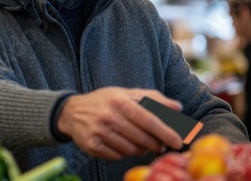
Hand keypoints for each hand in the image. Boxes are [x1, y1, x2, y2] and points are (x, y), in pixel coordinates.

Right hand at [57, 87, 183, 159]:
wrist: (72, 111)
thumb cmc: (106, 101)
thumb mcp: (127, 94)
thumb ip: (153, 98)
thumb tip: (178, 107)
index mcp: (120, 100)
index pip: (148, 119)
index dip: (165, 131)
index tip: (178, 141)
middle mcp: (108, 115)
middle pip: (141, 137)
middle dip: (155, 144)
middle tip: (160, 145)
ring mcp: (99, 131)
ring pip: (130, 149)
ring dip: (140, 149)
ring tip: (141, 144)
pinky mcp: (92, 145)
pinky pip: (117, 156)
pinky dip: (125, 153)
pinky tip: (124, 145)